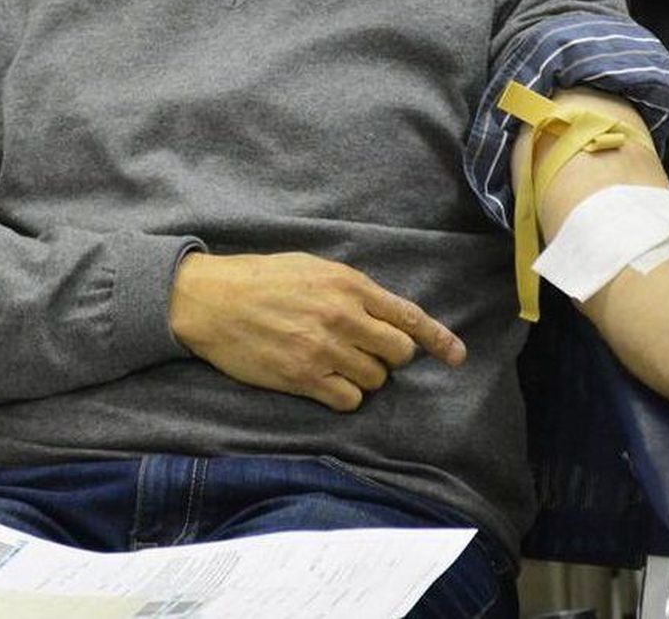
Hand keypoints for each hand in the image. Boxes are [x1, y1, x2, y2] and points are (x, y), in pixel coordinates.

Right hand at [168, 251, 465, 411]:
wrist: (211, 300)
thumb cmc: (260, 278)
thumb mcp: (312, 267)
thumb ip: (351, 288)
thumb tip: (383, 312)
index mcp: (348, 284)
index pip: (408, 316)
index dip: (438, 339)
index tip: (457, 356)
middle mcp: (343, 316)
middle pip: (398, 353)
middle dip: (390, 356)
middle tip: (365, 351)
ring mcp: (324, 349)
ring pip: (375, 380)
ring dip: (364, 377)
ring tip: (335, 363)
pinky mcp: (304, 377)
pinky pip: (348, 400)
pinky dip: (344, 396)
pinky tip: (325, 382)